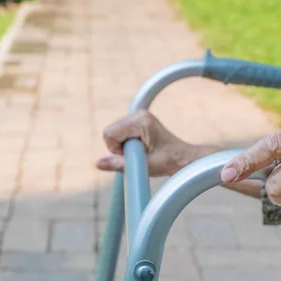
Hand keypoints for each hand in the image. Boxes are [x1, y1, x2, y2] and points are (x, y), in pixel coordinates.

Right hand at [96, 110, 217, 176]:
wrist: (183, 158)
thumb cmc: (168, 162)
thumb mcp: (143, 166)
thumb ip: (119, 164)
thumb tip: (97, 163)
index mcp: (141, 121)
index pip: (110, 133)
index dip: (115, 149)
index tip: (132, 156)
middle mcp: (138, 114)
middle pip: (110, 132)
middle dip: (119, 147)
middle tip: (138, 155)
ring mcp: (138, 116)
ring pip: (113, 133)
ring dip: (123, 146)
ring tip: (141, 152)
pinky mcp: (137, 121)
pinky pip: (119, 133)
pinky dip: (126, 143)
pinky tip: (141, 148)